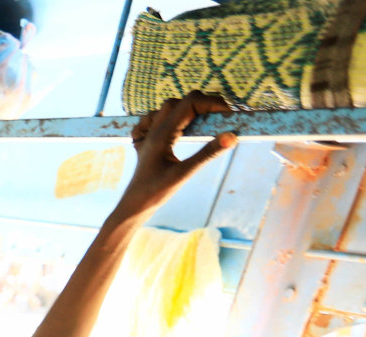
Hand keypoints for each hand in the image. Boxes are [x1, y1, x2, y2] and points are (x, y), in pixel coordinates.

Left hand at [112, 94, 236, 221]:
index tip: (228, 113)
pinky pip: (154, 120)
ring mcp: (147, 135)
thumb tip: (233, 136)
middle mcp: (152, 130)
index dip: (212, 103)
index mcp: (161, 134)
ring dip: (187, 109)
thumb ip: (208, 153)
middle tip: (221, 117)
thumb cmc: (155, 193)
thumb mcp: (184, 174)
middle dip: (203, 104)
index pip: (190, 103)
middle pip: (180, 101)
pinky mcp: (145, 143)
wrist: (132, 206)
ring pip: (167, 108)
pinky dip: (170, 118)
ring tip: (205, 122)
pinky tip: (178, 129)